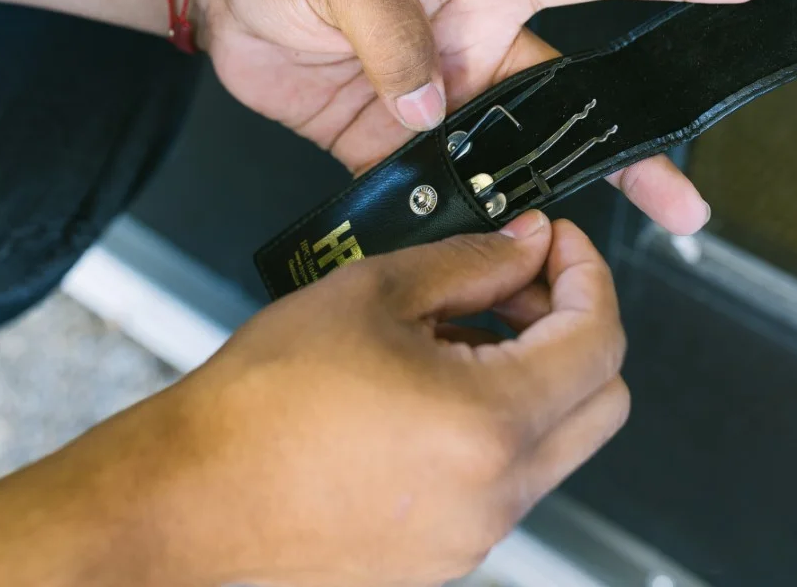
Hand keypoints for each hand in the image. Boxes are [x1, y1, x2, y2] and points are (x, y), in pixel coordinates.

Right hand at [151, 212, 627, 586]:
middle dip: (575, 326)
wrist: (193, 491)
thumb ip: (471, 262)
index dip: (588, 273)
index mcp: (490, 422)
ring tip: (453, 331)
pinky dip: (494, 422)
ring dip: (532, 374)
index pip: (600, 339)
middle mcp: (497, 492)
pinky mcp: (446, 553)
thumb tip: (525, 245)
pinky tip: (428, 384)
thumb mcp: (374, 293)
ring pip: (556, 441)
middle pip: (603, 400)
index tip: (558, 243)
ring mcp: (475, 533)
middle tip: (516, 283)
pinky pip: (507, 479)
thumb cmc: (262, 402)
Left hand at [196, 0, 763, 233]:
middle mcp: (473, 37)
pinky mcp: (386, 137)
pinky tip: (485, 258)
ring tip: (586, 251)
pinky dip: (455, 220)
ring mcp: (434, 93)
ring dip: (548, 196)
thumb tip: (429, 109)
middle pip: (570, 95)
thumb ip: (394, 35)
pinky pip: (435, 184)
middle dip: (629, 144)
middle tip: (684, 198)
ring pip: (511, 153)